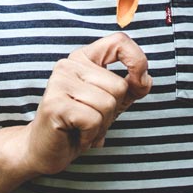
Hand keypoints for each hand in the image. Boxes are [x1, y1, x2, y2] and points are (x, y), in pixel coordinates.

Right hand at [19, 33, 152, 175]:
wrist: (47, 150)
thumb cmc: (80, 125)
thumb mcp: (112, 103)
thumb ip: (131, 87)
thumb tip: (145, 79)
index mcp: (84, 58)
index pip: (118, 42)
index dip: (137, 60)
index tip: (139, 83)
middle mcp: (69, 64)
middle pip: (118, 85)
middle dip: (113, 111)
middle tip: (92, 119)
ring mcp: (59, 82)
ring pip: (108, 104)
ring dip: (101, 125)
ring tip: (84, 127)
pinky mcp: (54, 104)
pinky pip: (93, 120)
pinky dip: (91, 134)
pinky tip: (77, 134)